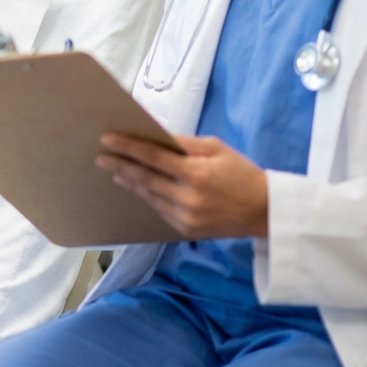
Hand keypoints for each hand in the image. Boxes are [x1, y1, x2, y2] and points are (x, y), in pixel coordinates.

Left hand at [96, 133, 268, 238]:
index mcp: (197, 173)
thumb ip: (185, 143)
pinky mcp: (186, 230)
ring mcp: (186, 217)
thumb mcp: (217, 149)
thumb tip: (155, 136)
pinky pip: (159, 210)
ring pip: (149, 196)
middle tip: (101, 157)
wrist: (266, 212)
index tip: (107, 139)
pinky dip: (147, 197)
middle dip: (119, 165)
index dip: (128, 147)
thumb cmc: (242, 174)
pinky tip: (138, 187)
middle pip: (144, 178)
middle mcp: (188, 197)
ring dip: (130, 182)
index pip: (153, 157)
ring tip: (115, 171)